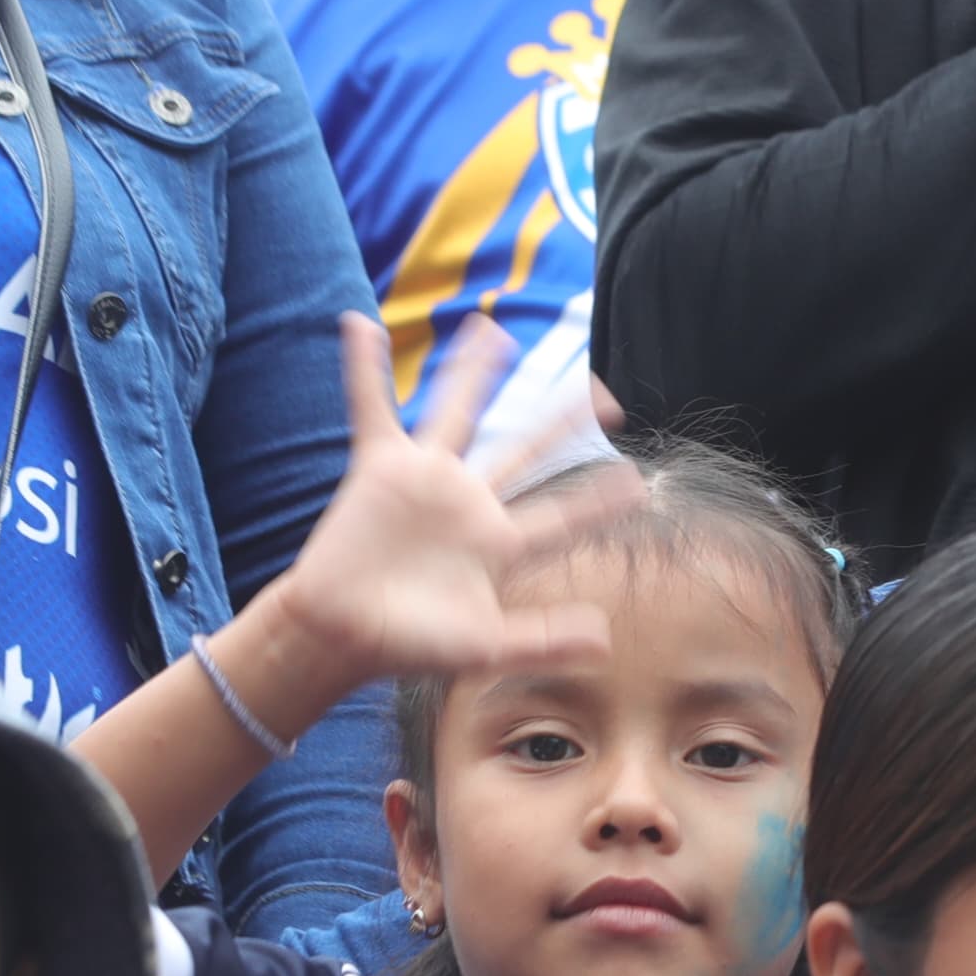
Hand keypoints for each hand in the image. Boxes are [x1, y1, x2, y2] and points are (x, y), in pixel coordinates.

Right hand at [251, 315, 629, 703]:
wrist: (337, 634)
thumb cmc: (407, 645)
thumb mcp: (484, 648)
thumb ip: (543, 640)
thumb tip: (606, 642)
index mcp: (499, 544)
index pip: (561, 516)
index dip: (598, 502)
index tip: (638, 481)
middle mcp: (468, 503)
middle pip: (526, 449)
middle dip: (562, 421)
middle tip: (603, 391)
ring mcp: (425, 480)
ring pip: (456, 410)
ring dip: (471, 370)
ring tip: (490, 328)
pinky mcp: (378, 468)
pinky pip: (370, 408)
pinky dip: (363, 368)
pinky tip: (359, 326)